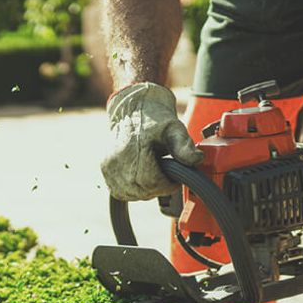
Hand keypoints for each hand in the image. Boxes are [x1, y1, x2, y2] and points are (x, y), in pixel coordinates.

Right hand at [101, 83, 203, 201]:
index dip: (166, 185)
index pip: (151, 183)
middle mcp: (117, 160)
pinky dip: (133, 190)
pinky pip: (120, 192)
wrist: (132, 108)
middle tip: (166, 175)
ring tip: (154, 173)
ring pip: (131, 194)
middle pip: (141, 191)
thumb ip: (184, 145)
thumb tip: (197, 160)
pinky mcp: (105, 171)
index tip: (174, 178)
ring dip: (146, 190)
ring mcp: (108, 167)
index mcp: (132, 150)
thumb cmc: (154, 118)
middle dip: (158, 188)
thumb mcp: (174, 128)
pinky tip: (141, 178)